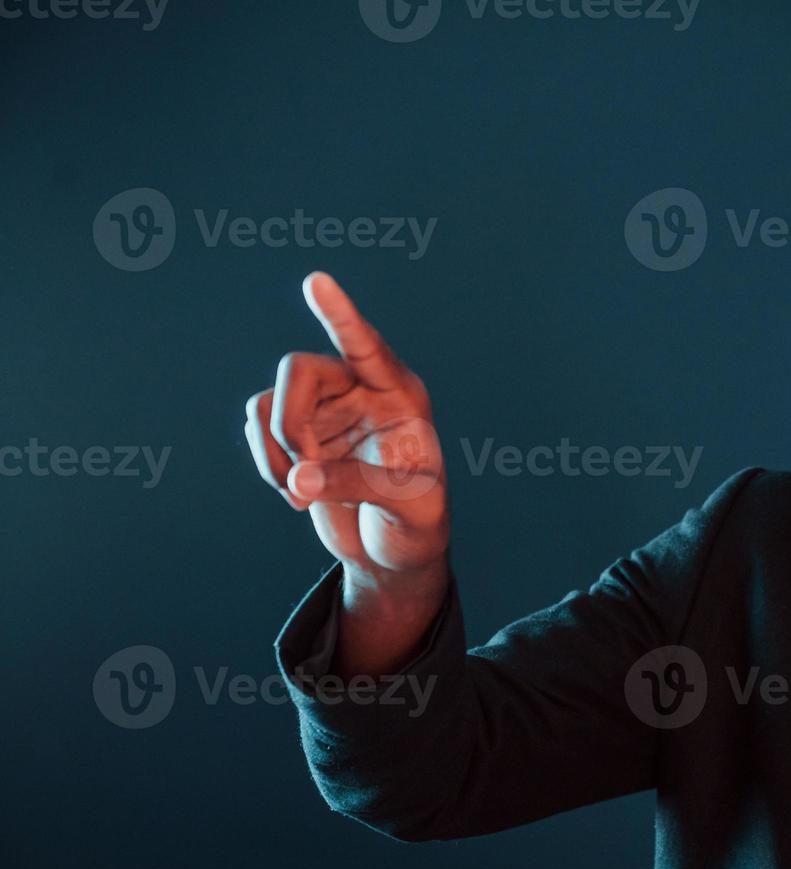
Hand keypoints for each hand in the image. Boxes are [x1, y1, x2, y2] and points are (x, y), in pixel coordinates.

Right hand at [245, 272, 449, 595]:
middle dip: (288, 424)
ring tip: (300, 498)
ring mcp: (326, 409)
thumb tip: (297, 478)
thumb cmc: (418, 523)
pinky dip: (266, 463)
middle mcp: (361, 391)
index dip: (341, 316)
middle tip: (302, 474)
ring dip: (273, 453)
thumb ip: (356, 484)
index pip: (367, 346)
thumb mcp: (406, 505)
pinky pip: (258, 429)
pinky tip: (295, 496)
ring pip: (270, 403)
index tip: (316, 281)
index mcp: (401, 395)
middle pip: (300, 371)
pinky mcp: (298, 433)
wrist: (394, 552)